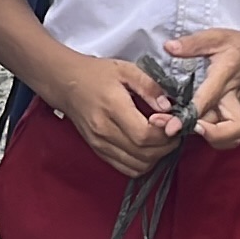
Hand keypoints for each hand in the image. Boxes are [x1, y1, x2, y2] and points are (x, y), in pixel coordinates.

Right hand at [44, 52, 181, 176]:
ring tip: (161, 139)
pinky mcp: (99, 151)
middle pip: (144, 154)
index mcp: (112, 107)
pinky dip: (142, 163)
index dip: (165, 134)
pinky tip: (147, 148)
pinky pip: (126, 168)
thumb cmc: (95, 74)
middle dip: (166, 147)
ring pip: (137, 166)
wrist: (65, 84)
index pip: (144, 135)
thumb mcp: (126, 70)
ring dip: (156, 157)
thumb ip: (150, 86)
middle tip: (173, 132)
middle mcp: (104, 131)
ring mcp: (100, 144)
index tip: (174, 123)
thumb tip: (169, 107)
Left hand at [165, 28, 239, 148]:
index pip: (209, 99)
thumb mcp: (218, 37)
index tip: (173, 126)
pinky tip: (195, 130)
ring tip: (182, 130)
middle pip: (229, 128)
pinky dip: (214, 141)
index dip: (191, 115)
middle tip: (171, 130)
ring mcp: (233, 111)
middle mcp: (231, 99)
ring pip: (229, 137)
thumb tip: (169, 47)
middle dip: (203, 134)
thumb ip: (193, 43)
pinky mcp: (232, 118)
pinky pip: (227, 137)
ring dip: (209, 140)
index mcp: (225, 76)